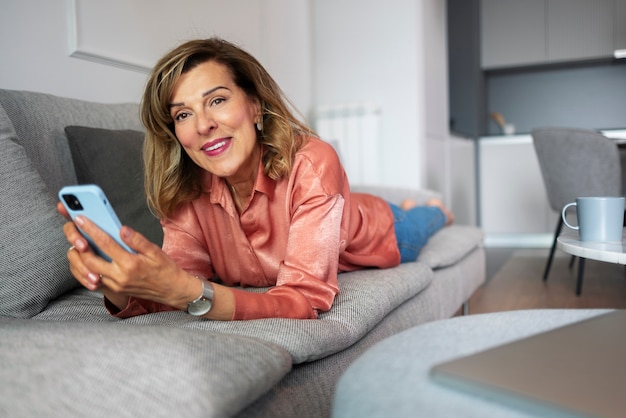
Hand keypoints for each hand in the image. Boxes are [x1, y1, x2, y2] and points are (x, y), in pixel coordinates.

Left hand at [58, 203, 198, 310]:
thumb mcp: (155, 251)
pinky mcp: (115, 290)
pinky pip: (94, 280)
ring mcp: (116, 285)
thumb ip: (137, 240)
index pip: (105, 243)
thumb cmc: (165, 269)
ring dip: (80, 258)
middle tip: (75, 231)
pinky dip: (87, 269)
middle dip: (79, 244)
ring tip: (79, 244)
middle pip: (90, 259)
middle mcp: (120, 276)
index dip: (91, 229)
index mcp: (130, 264)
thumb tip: (122, 229)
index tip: (81, 219)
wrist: (172, 290)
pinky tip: (87, 259)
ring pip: (88, 272)